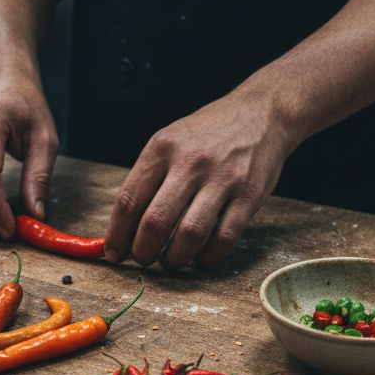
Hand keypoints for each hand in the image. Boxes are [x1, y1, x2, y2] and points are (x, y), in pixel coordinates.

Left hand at [104, 93, 297, 268]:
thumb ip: (148, 178)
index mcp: (162, 148)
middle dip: (142, 252)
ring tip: (171, 261)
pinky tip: (202, 257)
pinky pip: (224, 238)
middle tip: (143, 259)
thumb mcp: (170, 140)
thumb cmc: (208, 133)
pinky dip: (208, 257)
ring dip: (175, 259)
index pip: (128, 201)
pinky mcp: (249, 195)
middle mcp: (190, 162)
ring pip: (189, 235)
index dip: (116, 236)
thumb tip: (123, 227)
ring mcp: (222, 179)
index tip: (113, 254)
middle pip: (155, 223)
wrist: (261, 113)